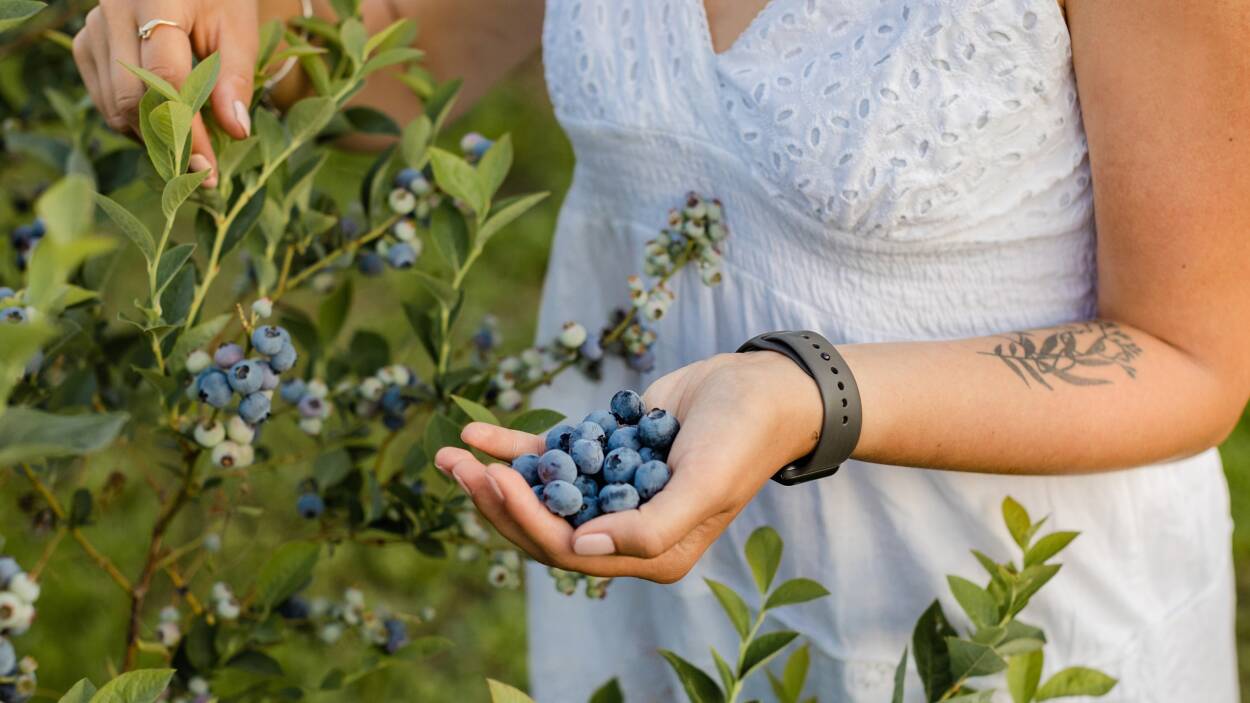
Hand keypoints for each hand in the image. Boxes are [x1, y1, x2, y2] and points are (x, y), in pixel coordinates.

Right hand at [72, 0, 260, 186]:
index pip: (166, 78)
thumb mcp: (237, 28)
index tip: (208, 167)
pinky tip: (163, 127)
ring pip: (113, 105)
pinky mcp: (85, 44)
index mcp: (157, 1)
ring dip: (150, 137)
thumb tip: (236, 132)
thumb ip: (236, 77)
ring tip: (188, 151)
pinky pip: (103, 99)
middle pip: (132, 98)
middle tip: (199, 171)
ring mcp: (93, 28)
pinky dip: (132, 123)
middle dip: (167, 143)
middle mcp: (115, 12)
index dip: (187, 130)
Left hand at [434, 351, 822, 582]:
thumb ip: (651, 526)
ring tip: (449, 455)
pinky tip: (474, 432)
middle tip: (457, 468)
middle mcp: (624, 530)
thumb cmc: (741, 436)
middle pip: (543, 528)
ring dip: (493, 477)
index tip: (495, 478)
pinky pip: (548, 457)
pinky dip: (511, 446)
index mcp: (652, 553)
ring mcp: (609, 492)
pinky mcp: (601, 455)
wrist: (759, 386)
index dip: (526, 520)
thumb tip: (581, 550)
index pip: (571, 551)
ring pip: (539, 495)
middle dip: (497, 502)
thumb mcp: (705, 483)